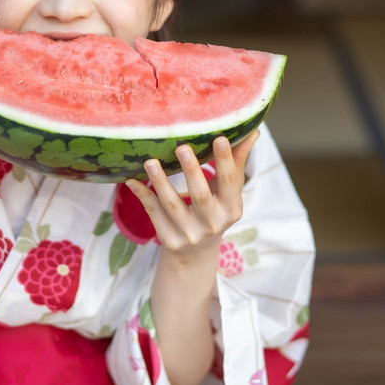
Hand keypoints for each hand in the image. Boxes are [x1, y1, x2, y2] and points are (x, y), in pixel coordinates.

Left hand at [126, 129, 259, 262]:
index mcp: (231, 209)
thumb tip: (252, 131)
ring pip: (172, 204)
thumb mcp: (228, 193)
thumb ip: (237, 162)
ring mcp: (189, 234)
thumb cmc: (214, 210)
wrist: (196, 253)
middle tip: (182, 147)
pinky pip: (154, 213)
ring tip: (150, 161)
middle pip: (201, 195)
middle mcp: (212, 224)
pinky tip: (131, 180)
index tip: (219, 138)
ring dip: (160, 182)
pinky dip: (143, 195)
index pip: (230, 182)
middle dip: (192, 171)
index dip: (225, 160)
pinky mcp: (169, 239)